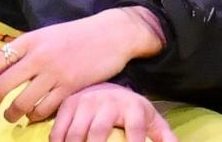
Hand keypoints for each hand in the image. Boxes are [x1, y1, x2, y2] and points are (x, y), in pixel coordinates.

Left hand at [0, 7, 164, 122]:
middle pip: (1, 87)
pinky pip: (44, 109)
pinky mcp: (71, 86)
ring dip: (12, 114)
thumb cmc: (77, 35)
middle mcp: (39, 56)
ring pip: (21, 103)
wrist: (113, 34)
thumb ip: (20, 48)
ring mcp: (55, 72)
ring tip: (13, 115)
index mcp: (29, 40)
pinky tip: (34, 115)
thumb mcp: (46, 35)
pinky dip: (34, 116)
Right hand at [48, 84, 175, 141]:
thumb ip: (163, 136)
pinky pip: (59, 130)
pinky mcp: (69, 104)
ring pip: (76, 133)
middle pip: (99, 132)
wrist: (109, 85)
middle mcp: (109, 102)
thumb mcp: (150, 118)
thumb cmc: (131, 110)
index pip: (135, 128)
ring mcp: (87, 102)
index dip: (134, 141)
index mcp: (133, 107)